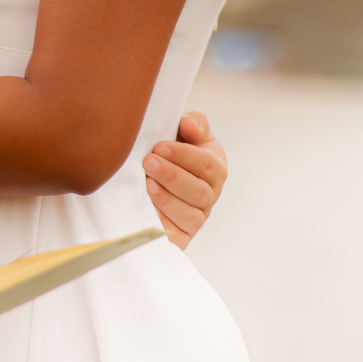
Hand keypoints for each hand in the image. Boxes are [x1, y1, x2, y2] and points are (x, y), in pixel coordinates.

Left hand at [141, 111, 226, 248]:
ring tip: (147, 185)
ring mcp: (198, 217)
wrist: (157, 168)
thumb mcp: (187, 131)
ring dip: (168, 201)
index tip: (159, 146)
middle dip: (172, 176)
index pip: (206, 164)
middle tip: (149, 162)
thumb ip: (194, 124)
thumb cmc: (174, 148)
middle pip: (198, 192)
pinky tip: (148, 209)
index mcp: (215, 167)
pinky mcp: (183, 235)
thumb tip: (188, 124)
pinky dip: (165, 226)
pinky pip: (179, 238)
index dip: (183, 156)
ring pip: (190, 216)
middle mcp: (210, 195)